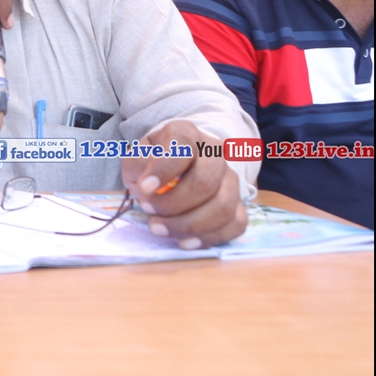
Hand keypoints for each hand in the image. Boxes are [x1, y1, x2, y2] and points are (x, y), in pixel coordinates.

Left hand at [121, 120, 247, 247]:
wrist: (172, 165)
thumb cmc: (152, 160)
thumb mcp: (136, 156)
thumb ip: (138, 164)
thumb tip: (148, 186)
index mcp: (186, 133)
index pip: (183, 146)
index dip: (164, 170)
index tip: (144, 188)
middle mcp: (215, 153)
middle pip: (205, 182)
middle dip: (173, 203)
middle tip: (147, 209)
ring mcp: (231, 178)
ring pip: (223, 206)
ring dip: (189, 224)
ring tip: (159, 228)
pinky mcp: (239, 203)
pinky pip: (236, 224)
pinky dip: (211, 237)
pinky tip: (185, 242)